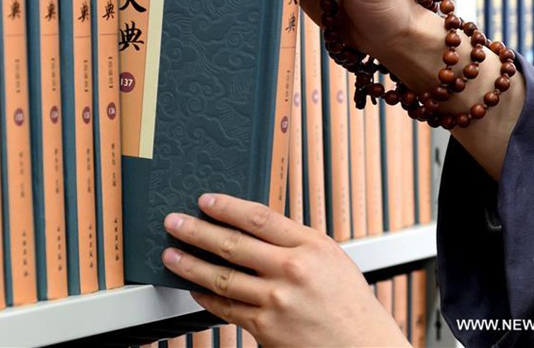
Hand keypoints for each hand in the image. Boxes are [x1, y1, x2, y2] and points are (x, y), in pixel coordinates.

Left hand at [162, 194, 408, 346]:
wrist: (362, 346)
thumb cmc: (346, 301)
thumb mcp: (328, 256)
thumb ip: (292, 239)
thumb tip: (249, 225)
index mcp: (309, 245)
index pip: (258, 218)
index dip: (227, 207)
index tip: (205, 201)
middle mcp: (291, 270)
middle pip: (232, 244)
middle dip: (196, 231)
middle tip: (173, 222)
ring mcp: (276, 300)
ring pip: (221, 278)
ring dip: (190, 265)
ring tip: (172, 255)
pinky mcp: (266, 327)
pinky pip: (226, 308)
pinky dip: (206, 297)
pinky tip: (194, 289)